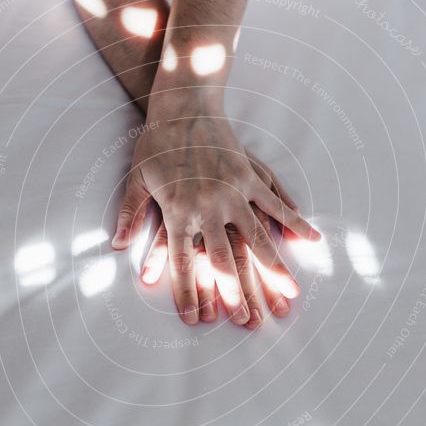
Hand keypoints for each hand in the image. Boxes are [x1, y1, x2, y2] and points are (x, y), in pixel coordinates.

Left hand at [111, 100, 319, 325]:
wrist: (181, 103)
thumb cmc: (155, 143)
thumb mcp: (136, 179)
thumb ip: (129, 215)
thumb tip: (115, 246)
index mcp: (178, 212)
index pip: (183, 263)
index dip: (187, 293)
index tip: (193, 320)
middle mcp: (208, 206)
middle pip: (225, 259)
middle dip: (237, 293)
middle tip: (250, 321)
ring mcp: (233, 191)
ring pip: (257, 237)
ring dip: (275, 267)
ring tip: (290, 292)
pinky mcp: (249, 175)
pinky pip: (275, 203)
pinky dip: (293, 221)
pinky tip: (310, 239)